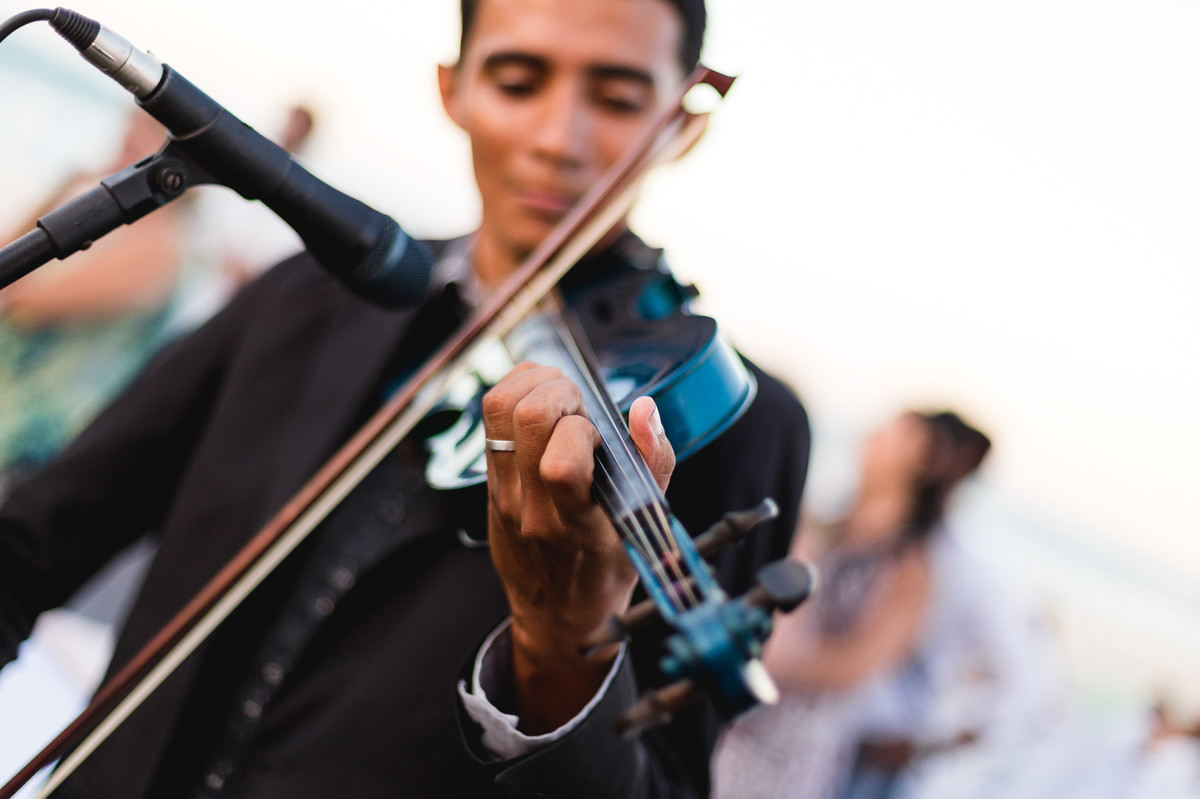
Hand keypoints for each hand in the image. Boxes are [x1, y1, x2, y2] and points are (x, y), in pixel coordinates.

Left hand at [481, 362, 674, 732]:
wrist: (556, 613)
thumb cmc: (606, 570)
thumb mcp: (644, 525)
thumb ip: (653, 463)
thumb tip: (645, 408)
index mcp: (575, 524)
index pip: (560, 466)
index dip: (583, 430)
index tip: (601, 435)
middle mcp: (530, 507)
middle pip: (529, 417)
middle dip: (562, 391)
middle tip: (581, 407)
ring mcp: (503, 492)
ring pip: (500, 407)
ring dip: (535, 383)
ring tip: (561, 397)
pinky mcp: (489, 480)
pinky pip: (490, 415)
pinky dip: (516, 390)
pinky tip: (542, 401)